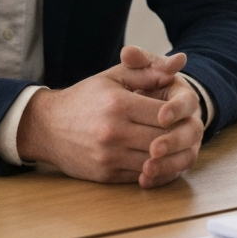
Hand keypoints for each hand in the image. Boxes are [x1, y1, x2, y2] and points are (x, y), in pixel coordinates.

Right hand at [16, 45, 203, 187]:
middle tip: (188, 130)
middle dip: (178, 135)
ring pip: (154, 160)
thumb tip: (179, 62)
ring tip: (178, 145)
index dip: (178, 113)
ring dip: (170, 155)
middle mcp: (113, 132)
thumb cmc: (85, 97)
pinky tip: (161, 159)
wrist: (48, 127)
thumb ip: (148, 70)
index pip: (163, 113)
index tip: (183, 111)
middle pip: (162, 139)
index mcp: (118, 104)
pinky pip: (140, 175)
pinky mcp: (105, 175)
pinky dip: (155, 169)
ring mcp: (109, 156)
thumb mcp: (114, 77)